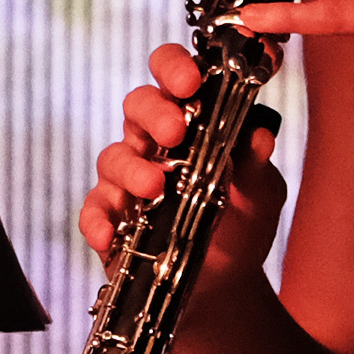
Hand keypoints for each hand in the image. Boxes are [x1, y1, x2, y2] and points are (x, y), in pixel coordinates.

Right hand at [80, 41, 286, 296]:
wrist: (227, 286)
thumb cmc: (242, 225)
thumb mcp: (260, 195)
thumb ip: (256, 165)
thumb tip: (260, 138)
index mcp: (190, 121)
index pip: (172, 77)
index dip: (175, 68)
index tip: (192, 80)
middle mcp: (153, 142)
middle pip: (137, 106)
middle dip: (155, 113)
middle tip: (176, 131)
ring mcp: (128, 180)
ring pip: (112, 156)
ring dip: (132, 169)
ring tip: (156, 187)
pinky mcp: (111, 218)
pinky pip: (92, 211)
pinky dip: (98, 221)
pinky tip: (111, 236)